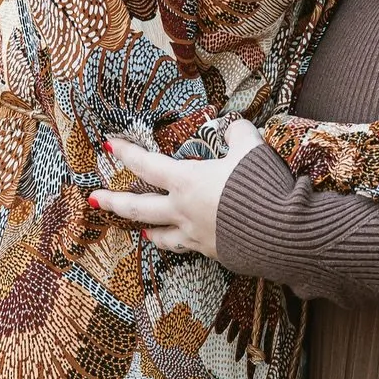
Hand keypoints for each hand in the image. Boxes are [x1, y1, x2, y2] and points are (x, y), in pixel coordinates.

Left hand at [90, 118, 264, 258]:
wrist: (283, 232)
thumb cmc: (262, 186)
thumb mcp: (252, 149)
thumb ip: (238, 134)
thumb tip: (233, 126)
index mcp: (187, 181)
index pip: (147, 164)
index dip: (127, 153)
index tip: (109, 146)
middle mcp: (183, 211)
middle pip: (138, 208)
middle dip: (113, 201)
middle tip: (94, 200)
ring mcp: (196, 235)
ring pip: (160, 235)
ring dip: (146, 230)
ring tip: (140, 230)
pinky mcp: (213, 252)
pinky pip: (188, 246)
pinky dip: (179, 242)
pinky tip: (183, 241)